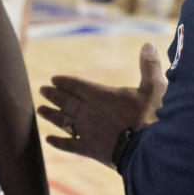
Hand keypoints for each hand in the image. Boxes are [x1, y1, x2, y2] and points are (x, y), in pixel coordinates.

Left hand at [37, 43, 167, 166]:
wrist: (149, 151)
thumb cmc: (152, 117)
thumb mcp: (154, 88)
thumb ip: (149, 66)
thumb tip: (149, 44)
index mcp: (102, 96)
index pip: (78, 86)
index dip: (65, 82)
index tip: (53, 79)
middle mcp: (89, 112)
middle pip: (67, 101)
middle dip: (54, 95)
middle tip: (42, 90)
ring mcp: (88, 132)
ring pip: (64, 121)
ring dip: (51, 115)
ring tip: (39, 110)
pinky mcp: (90, 150)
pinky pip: (69, 145)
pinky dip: (58, 142)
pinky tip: (48, 140)